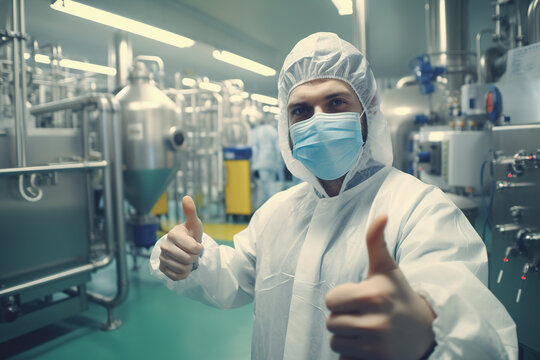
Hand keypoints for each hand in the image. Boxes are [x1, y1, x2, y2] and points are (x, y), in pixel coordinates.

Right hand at [159, 196, 203, 280]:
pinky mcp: (161, 269)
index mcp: (172, 234)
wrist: (183, 248)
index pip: (194, 249)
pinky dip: (184, 274)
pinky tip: (182, 266)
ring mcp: (161, 257)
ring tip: (188, 259)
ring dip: (190, 266)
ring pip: (183, 269)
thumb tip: (186, 197)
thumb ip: (191, 212)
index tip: (197, 245)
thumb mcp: (194, 224)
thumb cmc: (190, 235)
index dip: (199, 249)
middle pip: (188, 260)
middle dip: (195, 258)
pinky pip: (177, 277)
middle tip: (192, 253)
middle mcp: (164, 246)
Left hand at [325, 215, 435, 359]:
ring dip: (346, 337)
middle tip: (363, 314)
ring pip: (335, 342)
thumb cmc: (399, 294)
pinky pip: (343, 358)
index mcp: (373, 296)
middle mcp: (375, 322)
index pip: (330, 300)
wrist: (426, 330)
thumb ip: (376, 241)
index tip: (357, 298)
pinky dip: (352, 354)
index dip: (340, 298)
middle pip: (331, 323)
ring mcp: (376, 346)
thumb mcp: (387, 268)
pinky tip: (369, 346)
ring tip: (367, 329)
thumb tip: (381, 214)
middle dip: (343, 318)